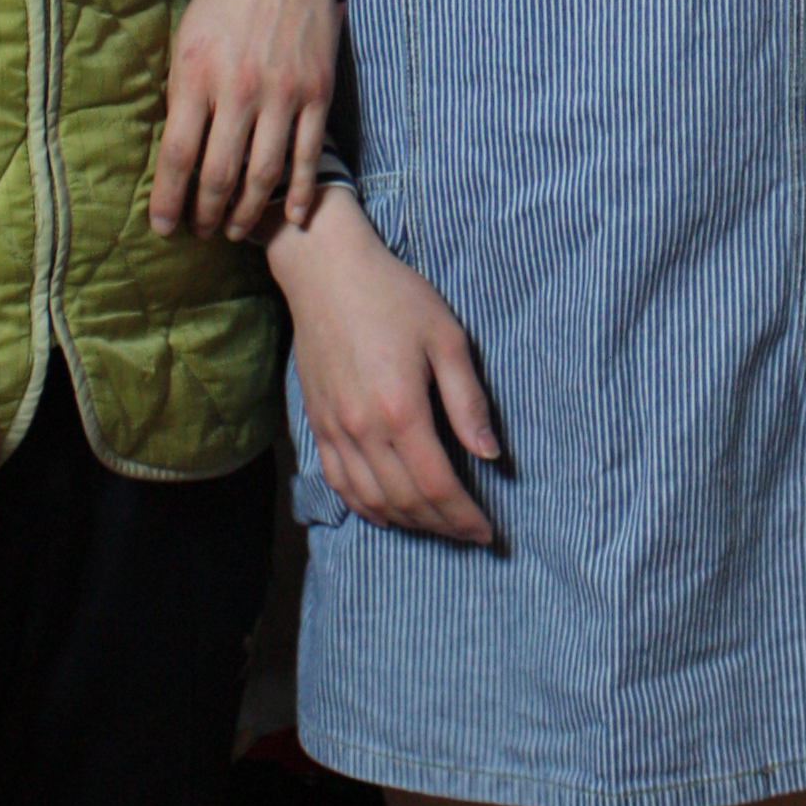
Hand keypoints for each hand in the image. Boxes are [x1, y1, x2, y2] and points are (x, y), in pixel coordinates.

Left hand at [155, 0, 350, 238]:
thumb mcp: (187, 33)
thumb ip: (181, 90)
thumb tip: (172, 148)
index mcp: (196, 73)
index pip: (176, 155)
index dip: (168, 200)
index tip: (162, 227)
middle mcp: (238, 88)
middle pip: (219, 174)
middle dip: (206, 214)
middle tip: (200, 232)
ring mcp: (282, 93)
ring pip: (264, 174)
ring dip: (247, 212)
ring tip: (235, 230)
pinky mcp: (317, 92)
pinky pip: (308, 155)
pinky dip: (301, 192)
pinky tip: (292, 215)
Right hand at [267, 190, 498, 542]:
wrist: (326, 271)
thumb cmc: (394, 296)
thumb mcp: (446, 338)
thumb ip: (468, 401)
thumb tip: (490, 454)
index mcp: (401, 410)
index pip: (437, 485)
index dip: (464, 517)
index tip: (486, 532)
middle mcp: (363, 429)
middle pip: (406, 501)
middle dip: (441, 526)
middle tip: (468, 534)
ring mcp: (334, 430)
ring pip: (371, 500)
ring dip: (407, 523)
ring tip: (436, 526)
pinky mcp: (316, 424)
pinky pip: (339, 483)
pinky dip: (366, 507)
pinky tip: (387, 512)